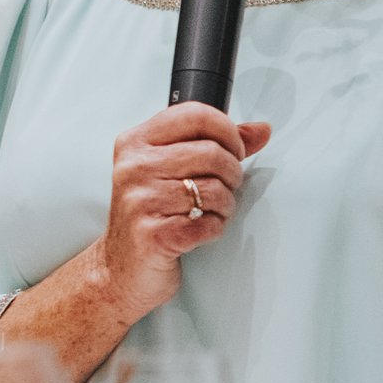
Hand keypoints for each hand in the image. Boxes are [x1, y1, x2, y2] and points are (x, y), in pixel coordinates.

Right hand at [97, 103, 269, 320]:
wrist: (121, 268)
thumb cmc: (150, 214)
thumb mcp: (172, 169)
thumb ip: (216, 143)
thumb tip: (261, 130)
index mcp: (136, 143)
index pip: (196, 114)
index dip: (228, 131)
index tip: (234, 149)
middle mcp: (134, 168)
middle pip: (212, 153)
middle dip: (232, 173)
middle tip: (224, 187)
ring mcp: (140, 201)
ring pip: (214, 189)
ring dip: (225, 205)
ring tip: (209, 211)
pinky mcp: (153, 235)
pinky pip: (210, 223)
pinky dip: (215, 228)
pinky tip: (198, 230)